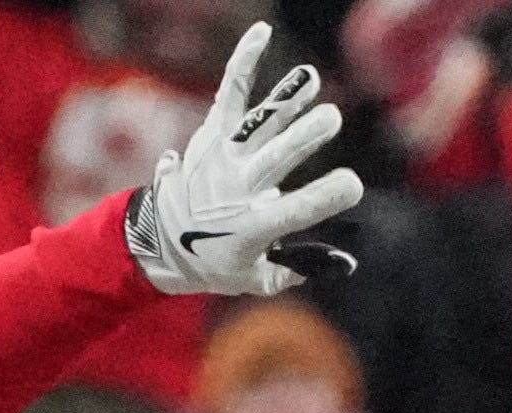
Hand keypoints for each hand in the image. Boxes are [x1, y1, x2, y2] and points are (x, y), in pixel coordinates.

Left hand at [127, 25, 366, 296]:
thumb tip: (344, 263)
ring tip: (309, 77)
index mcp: (253, 226)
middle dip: (303, 136)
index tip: (352, 183)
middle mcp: (238, 187)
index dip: (324, 197)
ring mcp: (224, 156)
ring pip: (259, 123)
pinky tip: (263, 33)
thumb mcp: (254, 280)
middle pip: (275, 157)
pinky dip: (245, 61)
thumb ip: (295, 270)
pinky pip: (232, 92)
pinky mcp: (214, 133)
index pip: (294, 210)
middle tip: (331, 118)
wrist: (160, 242)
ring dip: (285, 100)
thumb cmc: (216, 263)